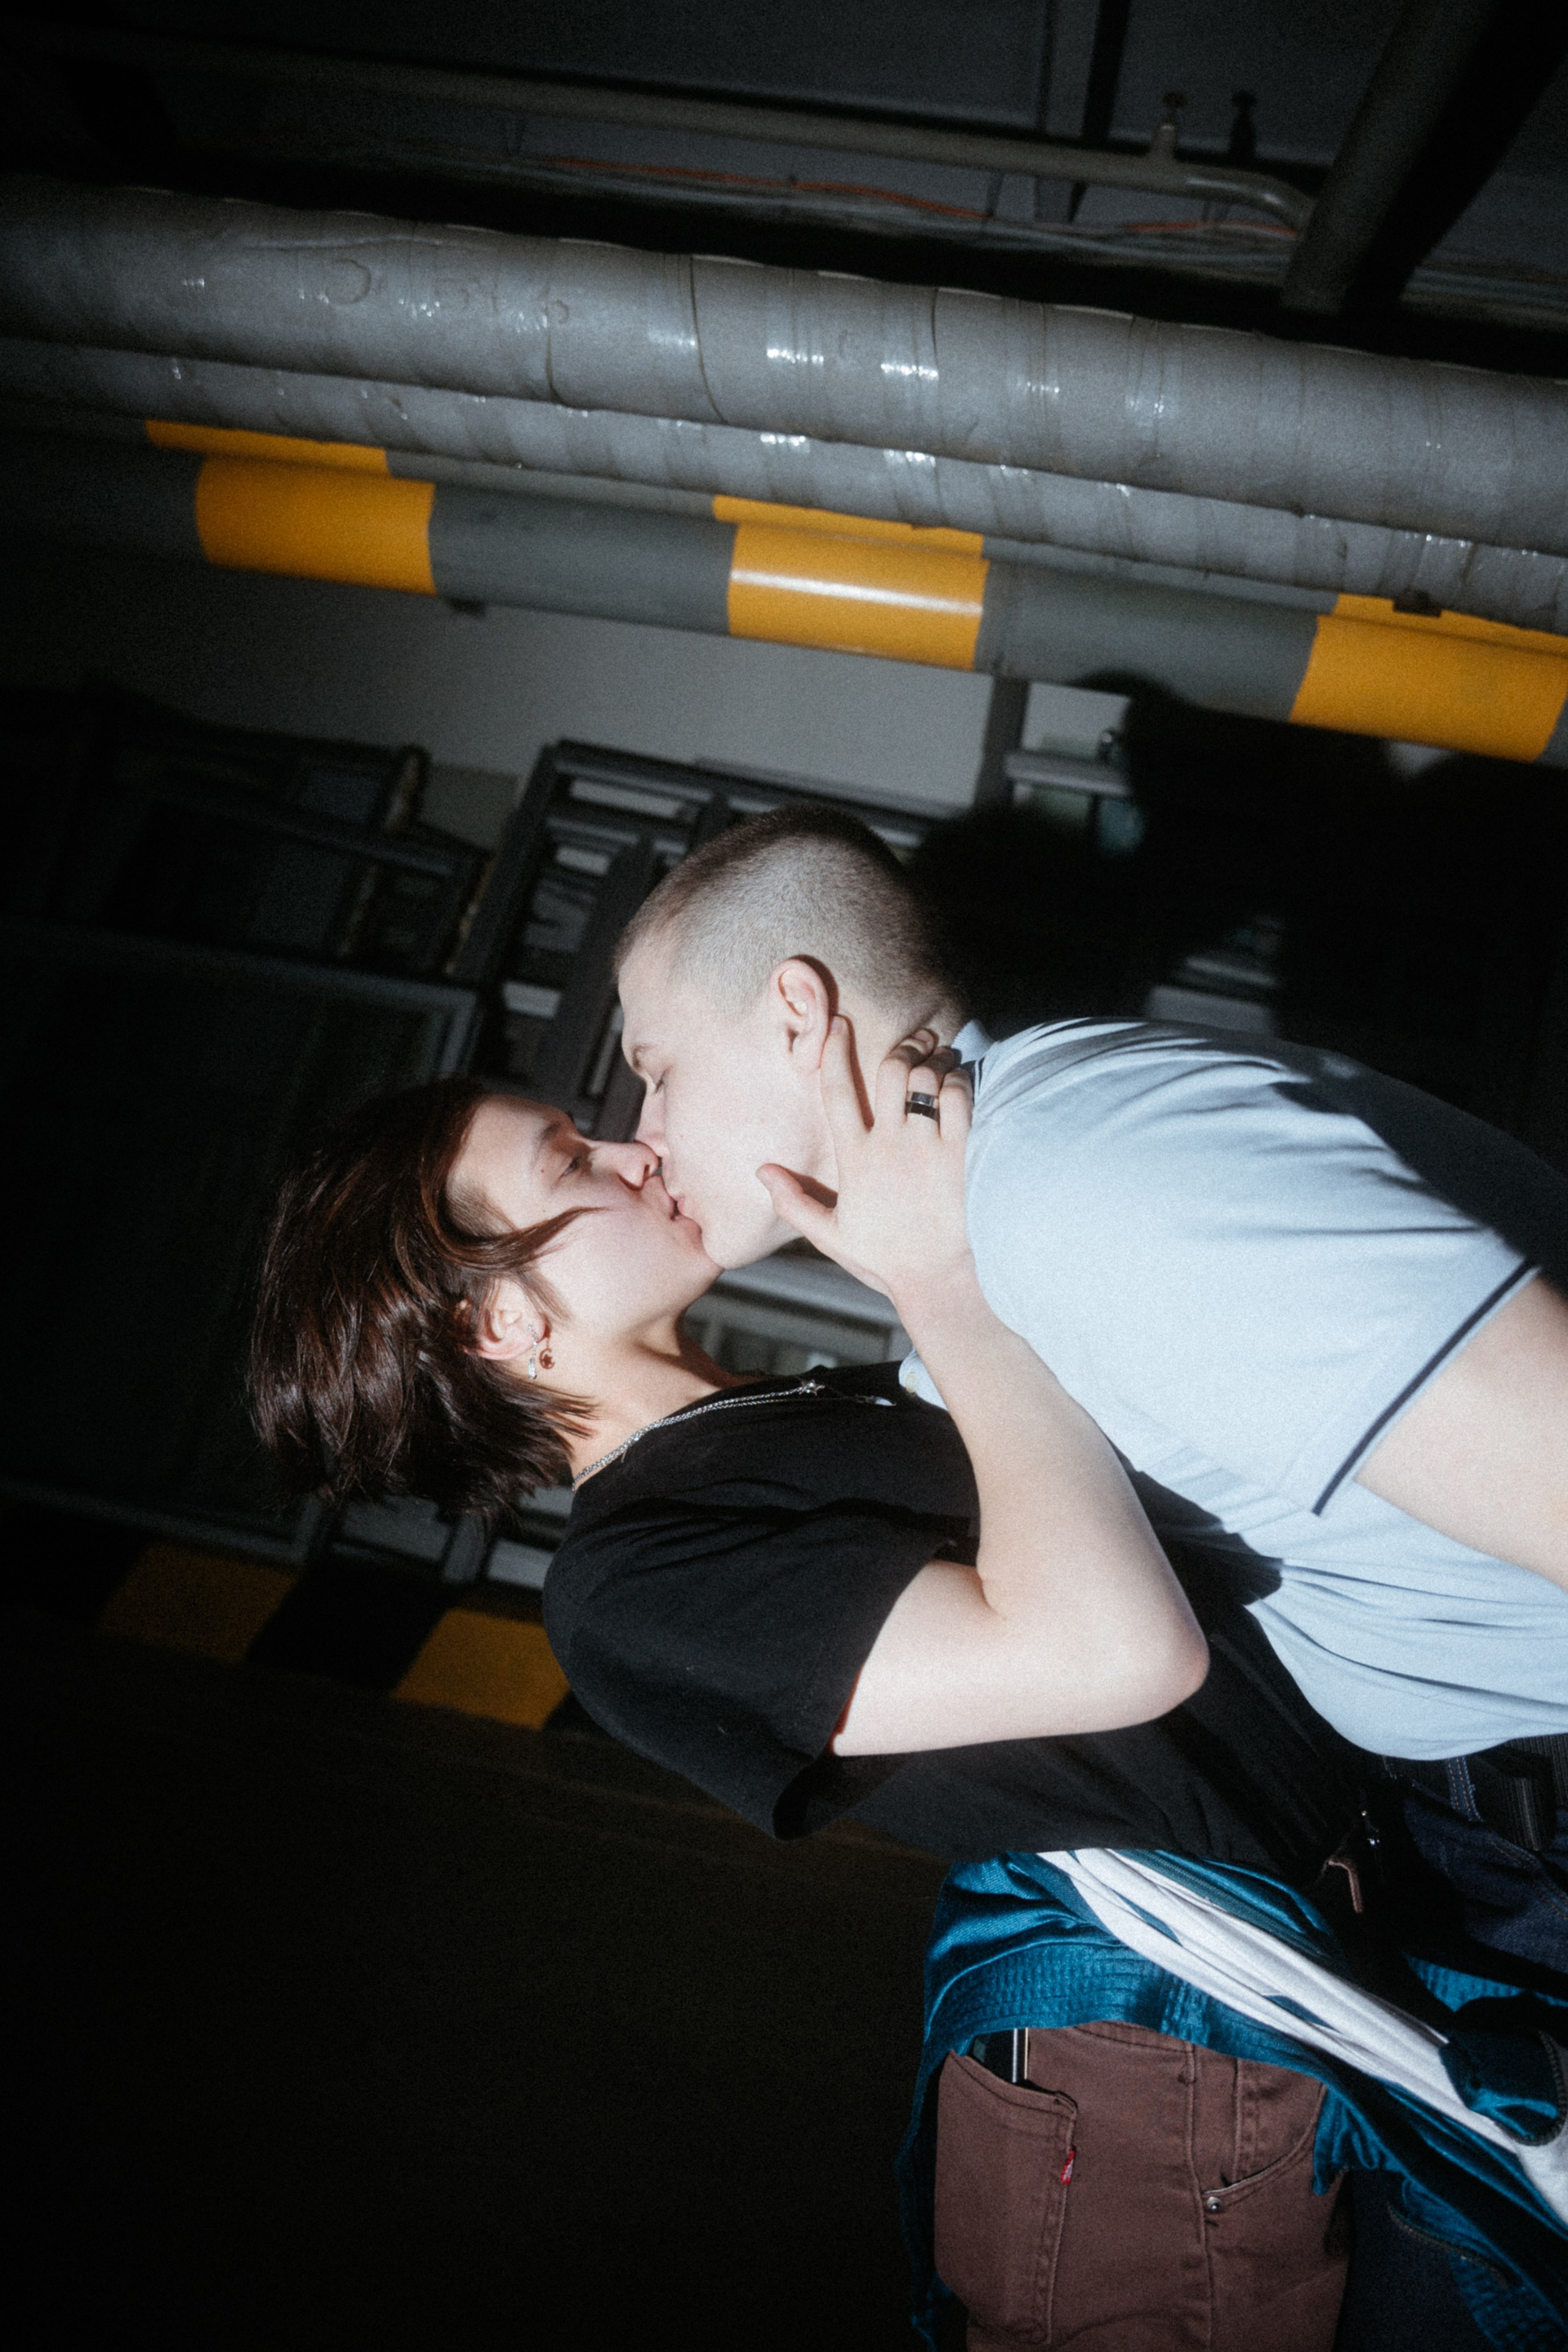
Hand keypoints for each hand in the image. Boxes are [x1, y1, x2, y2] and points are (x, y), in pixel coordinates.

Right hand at [758, 1022, 974, 1311]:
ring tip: (939, 1058)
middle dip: (900, 1046)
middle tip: (913, 1040)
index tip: (839, 1023)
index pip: (837, 1091)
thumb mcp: (831, 1235)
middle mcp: (890, 1146)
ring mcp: (928, 1148)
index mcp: (854, 1159)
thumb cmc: (886, 1261)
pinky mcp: (963, 1153)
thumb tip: (760, 1171)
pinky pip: (961, 1098)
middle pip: (888, 1070)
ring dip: (932, 1061)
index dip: (834, 1051)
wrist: (940, 1282)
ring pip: (926, 1078)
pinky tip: (959, 1083)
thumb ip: (793, 1201)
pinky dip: (959, 1081)